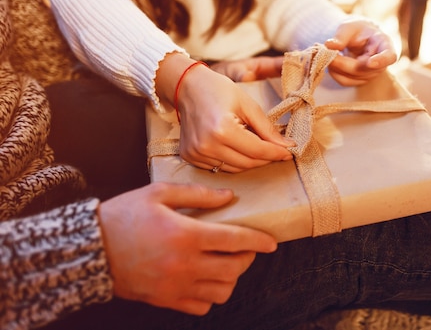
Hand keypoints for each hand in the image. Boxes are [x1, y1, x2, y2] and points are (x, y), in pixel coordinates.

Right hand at [98, 183, 276, 314]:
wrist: (89, 249)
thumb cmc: (124, 216)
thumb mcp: (159, 193)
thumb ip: (198, 195)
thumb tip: (229, 198)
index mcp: (186, 235)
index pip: (235, 241)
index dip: (258, 241)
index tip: (272, 242)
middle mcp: (185, 264)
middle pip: (234, 268)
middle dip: (247, 258)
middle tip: (245, 248)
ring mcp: (175, 286)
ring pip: (222, 291)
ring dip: (231, 278)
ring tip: (226, 264)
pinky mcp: (165, 301)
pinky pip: (201, 307)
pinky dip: (210, 296)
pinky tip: (206, 279)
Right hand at [156, 53, 293, 172]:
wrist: (188, 87)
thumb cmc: (219, 90)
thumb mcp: (248, 104)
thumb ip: (267, 128)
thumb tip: (287, 146)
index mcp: (222, 129)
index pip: (257, 150)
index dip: (276, 153)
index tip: (290, 151)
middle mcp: (207, 145)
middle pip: (247, 163)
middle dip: (266, 158)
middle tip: (278, 150)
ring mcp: (196, 154)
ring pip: (235, 169)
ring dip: (250, 161)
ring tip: (258, 147)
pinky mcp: (190, 157)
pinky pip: (219, 167)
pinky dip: (233, 161)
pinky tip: (237, 148)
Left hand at [325, 18, 397, 85]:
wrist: (356, 38)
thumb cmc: (357, 30)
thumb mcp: (349, 27)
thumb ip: (341, 36)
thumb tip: (330, 45)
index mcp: (384, 44)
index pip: (389, 56)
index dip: (381, 61)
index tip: (370, 63)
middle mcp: (381, 63)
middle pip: (365, 69)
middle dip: (344, 63)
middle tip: (328, 54)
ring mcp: (371, 74)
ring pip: (354, 77)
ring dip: (337, 68)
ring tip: (328, 55)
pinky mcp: (360, 80)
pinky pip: (346, 81)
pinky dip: (335, 73)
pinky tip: (331, 63)